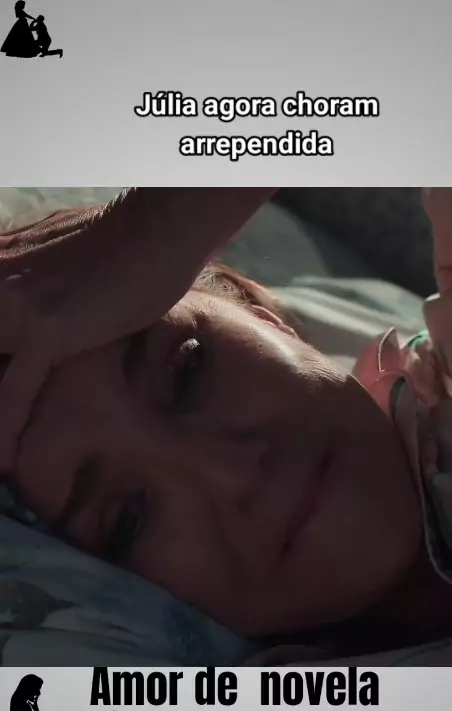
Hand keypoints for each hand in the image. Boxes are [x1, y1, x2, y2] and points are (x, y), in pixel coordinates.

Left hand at [0, 188, 274, 472]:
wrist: (158, 228)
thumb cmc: (117, 247)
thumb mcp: (53, 267)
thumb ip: (28, 297)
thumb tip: (32, 334)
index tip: (8, 389)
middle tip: (9, 443)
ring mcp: (14, 303)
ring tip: (3, 464)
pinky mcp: (47, 325)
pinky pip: (15, 390)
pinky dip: (7, 429)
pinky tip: (5, 462)